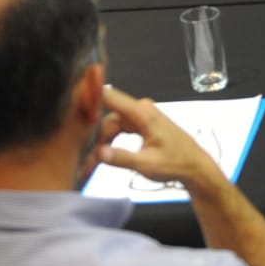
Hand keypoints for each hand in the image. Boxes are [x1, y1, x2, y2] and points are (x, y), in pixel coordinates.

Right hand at [96, 85, 224, 193]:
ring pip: (111, 126)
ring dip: (101, 145)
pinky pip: (119, 129)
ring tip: (92, 167)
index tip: (69, 105)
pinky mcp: (142, 124)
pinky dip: (110, 143)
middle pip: (106, 119)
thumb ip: (122, 158)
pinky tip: (102, 157)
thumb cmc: (176, 163)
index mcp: (142, 113)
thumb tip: (99, 153)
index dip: (88, 98)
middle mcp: (141, 109)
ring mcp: (141, 116)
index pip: (109, 97)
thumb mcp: (147, 165)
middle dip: (94, 141)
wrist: (195, 166)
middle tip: (86, 166)